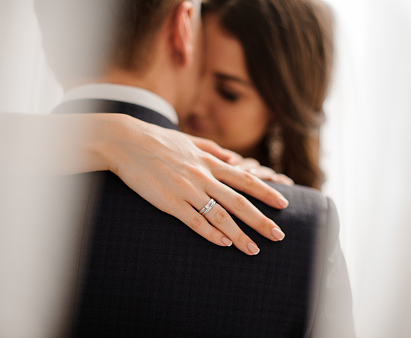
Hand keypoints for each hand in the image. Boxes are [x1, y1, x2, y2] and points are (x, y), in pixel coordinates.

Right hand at [98, 114, 288, 254]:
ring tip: (254, 250)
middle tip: (279, 235)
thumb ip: (213, 149)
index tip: (283, 203)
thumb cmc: (157, 140)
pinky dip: (211, 234)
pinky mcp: (170, 202)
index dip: (266, 192)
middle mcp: (203, 176)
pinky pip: (195, 222)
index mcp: (209, 161)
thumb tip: (233, 156)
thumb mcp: (190, 140)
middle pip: (239, 201)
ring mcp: (187, 190)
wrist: (126, 142)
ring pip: (220, 216)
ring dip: (239, 235)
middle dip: (261, 220)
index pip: (245, 179)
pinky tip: (224, 245)